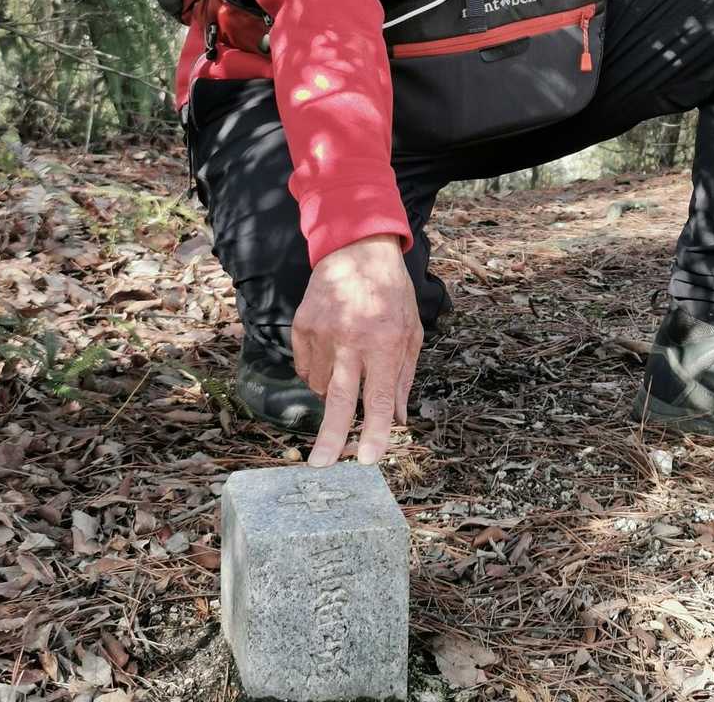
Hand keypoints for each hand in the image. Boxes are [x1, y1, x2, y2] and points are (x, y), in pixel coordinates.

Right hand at [291, 233, 422, 467]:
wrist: (356, 248)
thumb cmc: (391, 292)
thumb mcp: (411, 331)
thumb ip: (403, 376)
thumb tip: (399, 419)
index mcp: (384, 340)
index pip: (379, 396)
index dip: (375, 431)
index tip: (367, 459)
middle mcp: (351, 338)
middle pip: (340, 399)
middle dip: (331, 436)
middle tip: (320, 465)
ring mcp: (322, 332)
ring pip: (322, 385)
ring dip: (334, 391)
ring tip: (348, 362)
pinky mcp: (301, 326)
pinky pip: (306, 368)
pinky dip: (318, 372)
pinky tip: (332, 352)